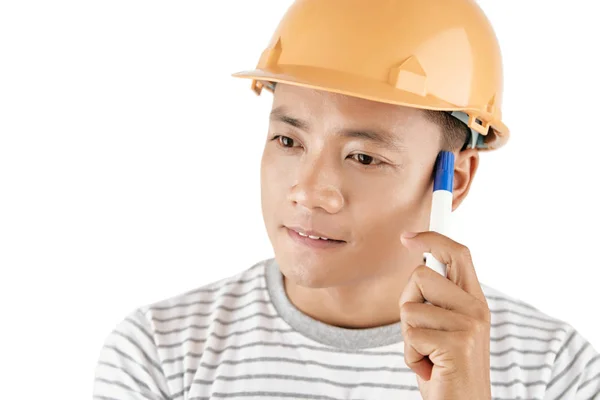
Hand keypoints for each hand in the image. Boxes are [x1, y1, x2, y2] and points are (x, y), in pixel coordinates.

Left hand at [399, 231, 490, 399]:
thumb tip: (419, 265)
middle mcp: (476, 309)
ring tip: (428, 354)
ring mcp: (469, 326)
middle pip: (420, 275)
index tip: (408, 236)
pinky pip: (410, 336)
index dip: (433, 238)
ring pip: (409, 307)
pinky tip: (430, 367)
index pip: (458, 254)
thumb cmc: (446, 367)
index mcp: (474, 300)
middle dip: (407, 302)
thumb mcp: (444, 326)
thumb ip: (438, 299)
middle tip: (420, 333)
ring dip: (408, 336)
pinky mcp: (457, 344)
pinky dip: (410, 355)